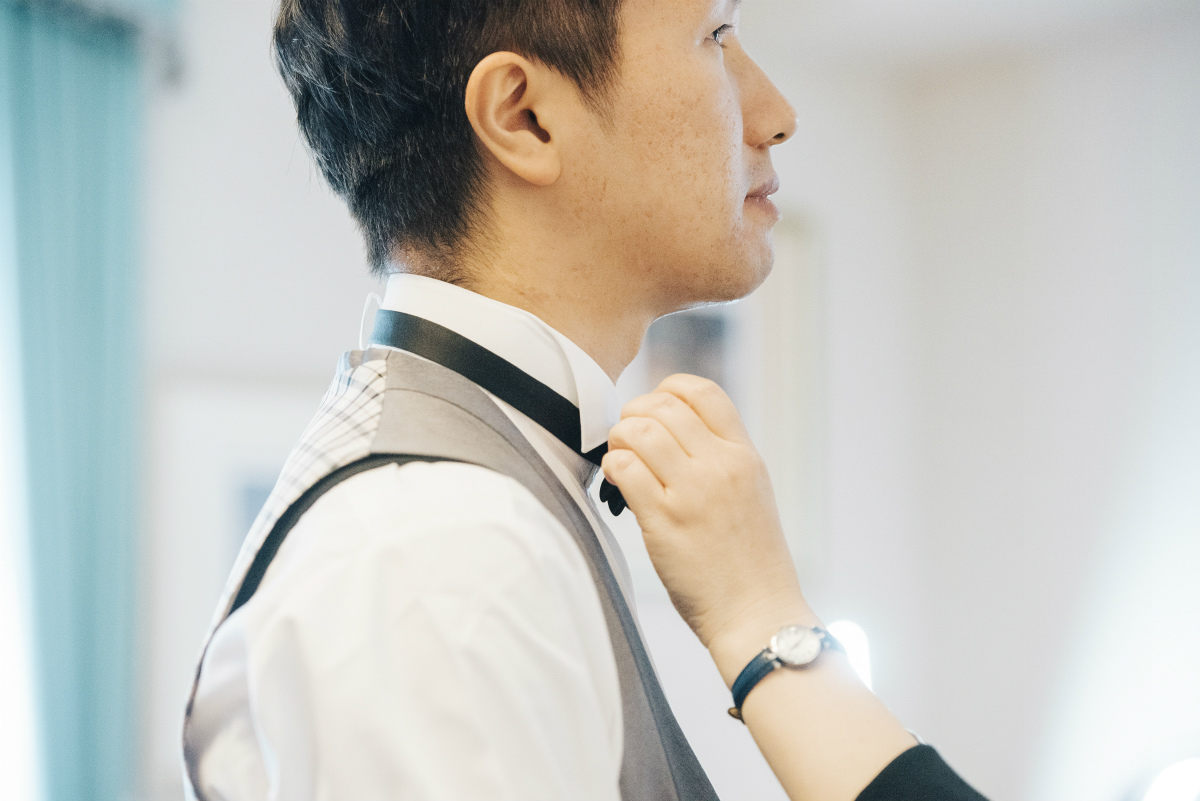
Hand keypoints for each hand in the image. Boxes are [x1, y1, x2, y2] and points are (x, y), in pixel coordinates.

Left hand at [601, 374, 809, 654]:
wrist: (757, 614)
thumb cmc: (751, 561)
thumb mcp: (752, 494)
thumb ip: (721, 458)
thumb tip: (670, 432)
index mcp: (745, 455)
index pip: (702, 391)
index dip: (667, 390)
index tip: (654, 411)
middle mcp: (721, 466)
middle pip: (662, 405)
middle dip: (634, 414)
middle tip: (628, 438)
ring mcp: (693, 493)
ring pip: (638, 431)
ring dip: (619, 440)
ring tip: (622, 461)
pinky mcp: (665, 522)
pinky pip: (625, 469)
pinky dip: (613, 468)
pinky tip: (617, 483)